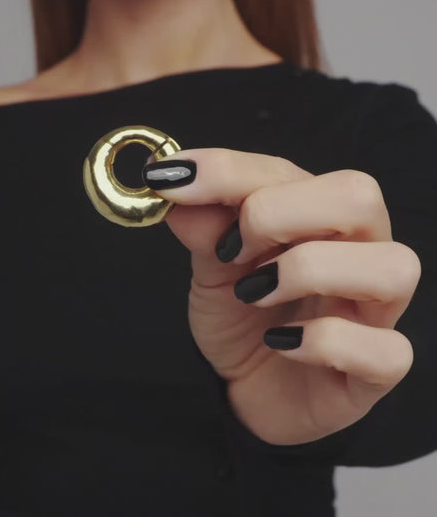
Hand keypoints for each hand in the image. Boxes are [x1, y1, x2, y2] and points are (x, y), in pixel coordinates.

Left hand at [142, 148, 419, 445]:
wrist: (247, 389)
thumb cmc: (240, 320)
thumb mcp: (212, 269)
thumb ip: (204, 228)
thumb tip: (178, 184)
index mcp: (317, 218)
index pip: (286, 171)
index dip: (225, 171)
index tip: (168, 180)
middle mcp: (358, 254)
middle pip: (358, 197)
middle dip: (276, 213)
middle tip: (229, 249)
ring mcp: (374, 313)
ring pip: (392, 266)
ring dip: (308, 271)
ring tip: (256, 294)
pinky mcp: (376, 369)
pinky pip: (386, 350)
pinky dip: (325, 342)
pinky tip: (281, 344)